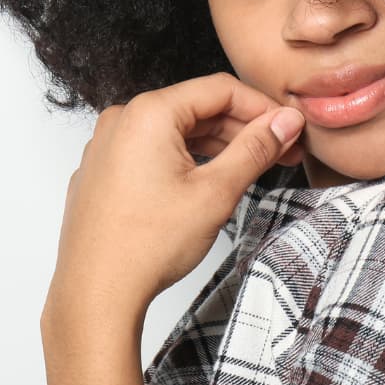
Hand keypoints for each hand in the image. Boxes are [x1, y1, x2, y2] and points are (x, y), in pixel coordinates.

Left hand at [42, 74, 305, 324]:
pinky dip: (185, 159)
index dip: (262, 107)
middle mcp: (122, 120)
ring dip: (217, 145)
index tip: (289, 128)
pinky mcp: (103, 172)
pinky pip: (152, 150)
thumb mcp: (216, 192)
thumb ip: (256, 149)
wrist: (95, 295)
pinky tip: (209, 181)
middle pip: (197, 108)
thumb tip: (286, 122)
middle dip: (243, 128)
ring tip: (252, 167)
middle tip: (281, 151)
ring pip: (176, 131)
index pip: (220, 89)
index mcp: (149, 113)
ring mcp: (107, 146)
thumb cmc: (147, 246)